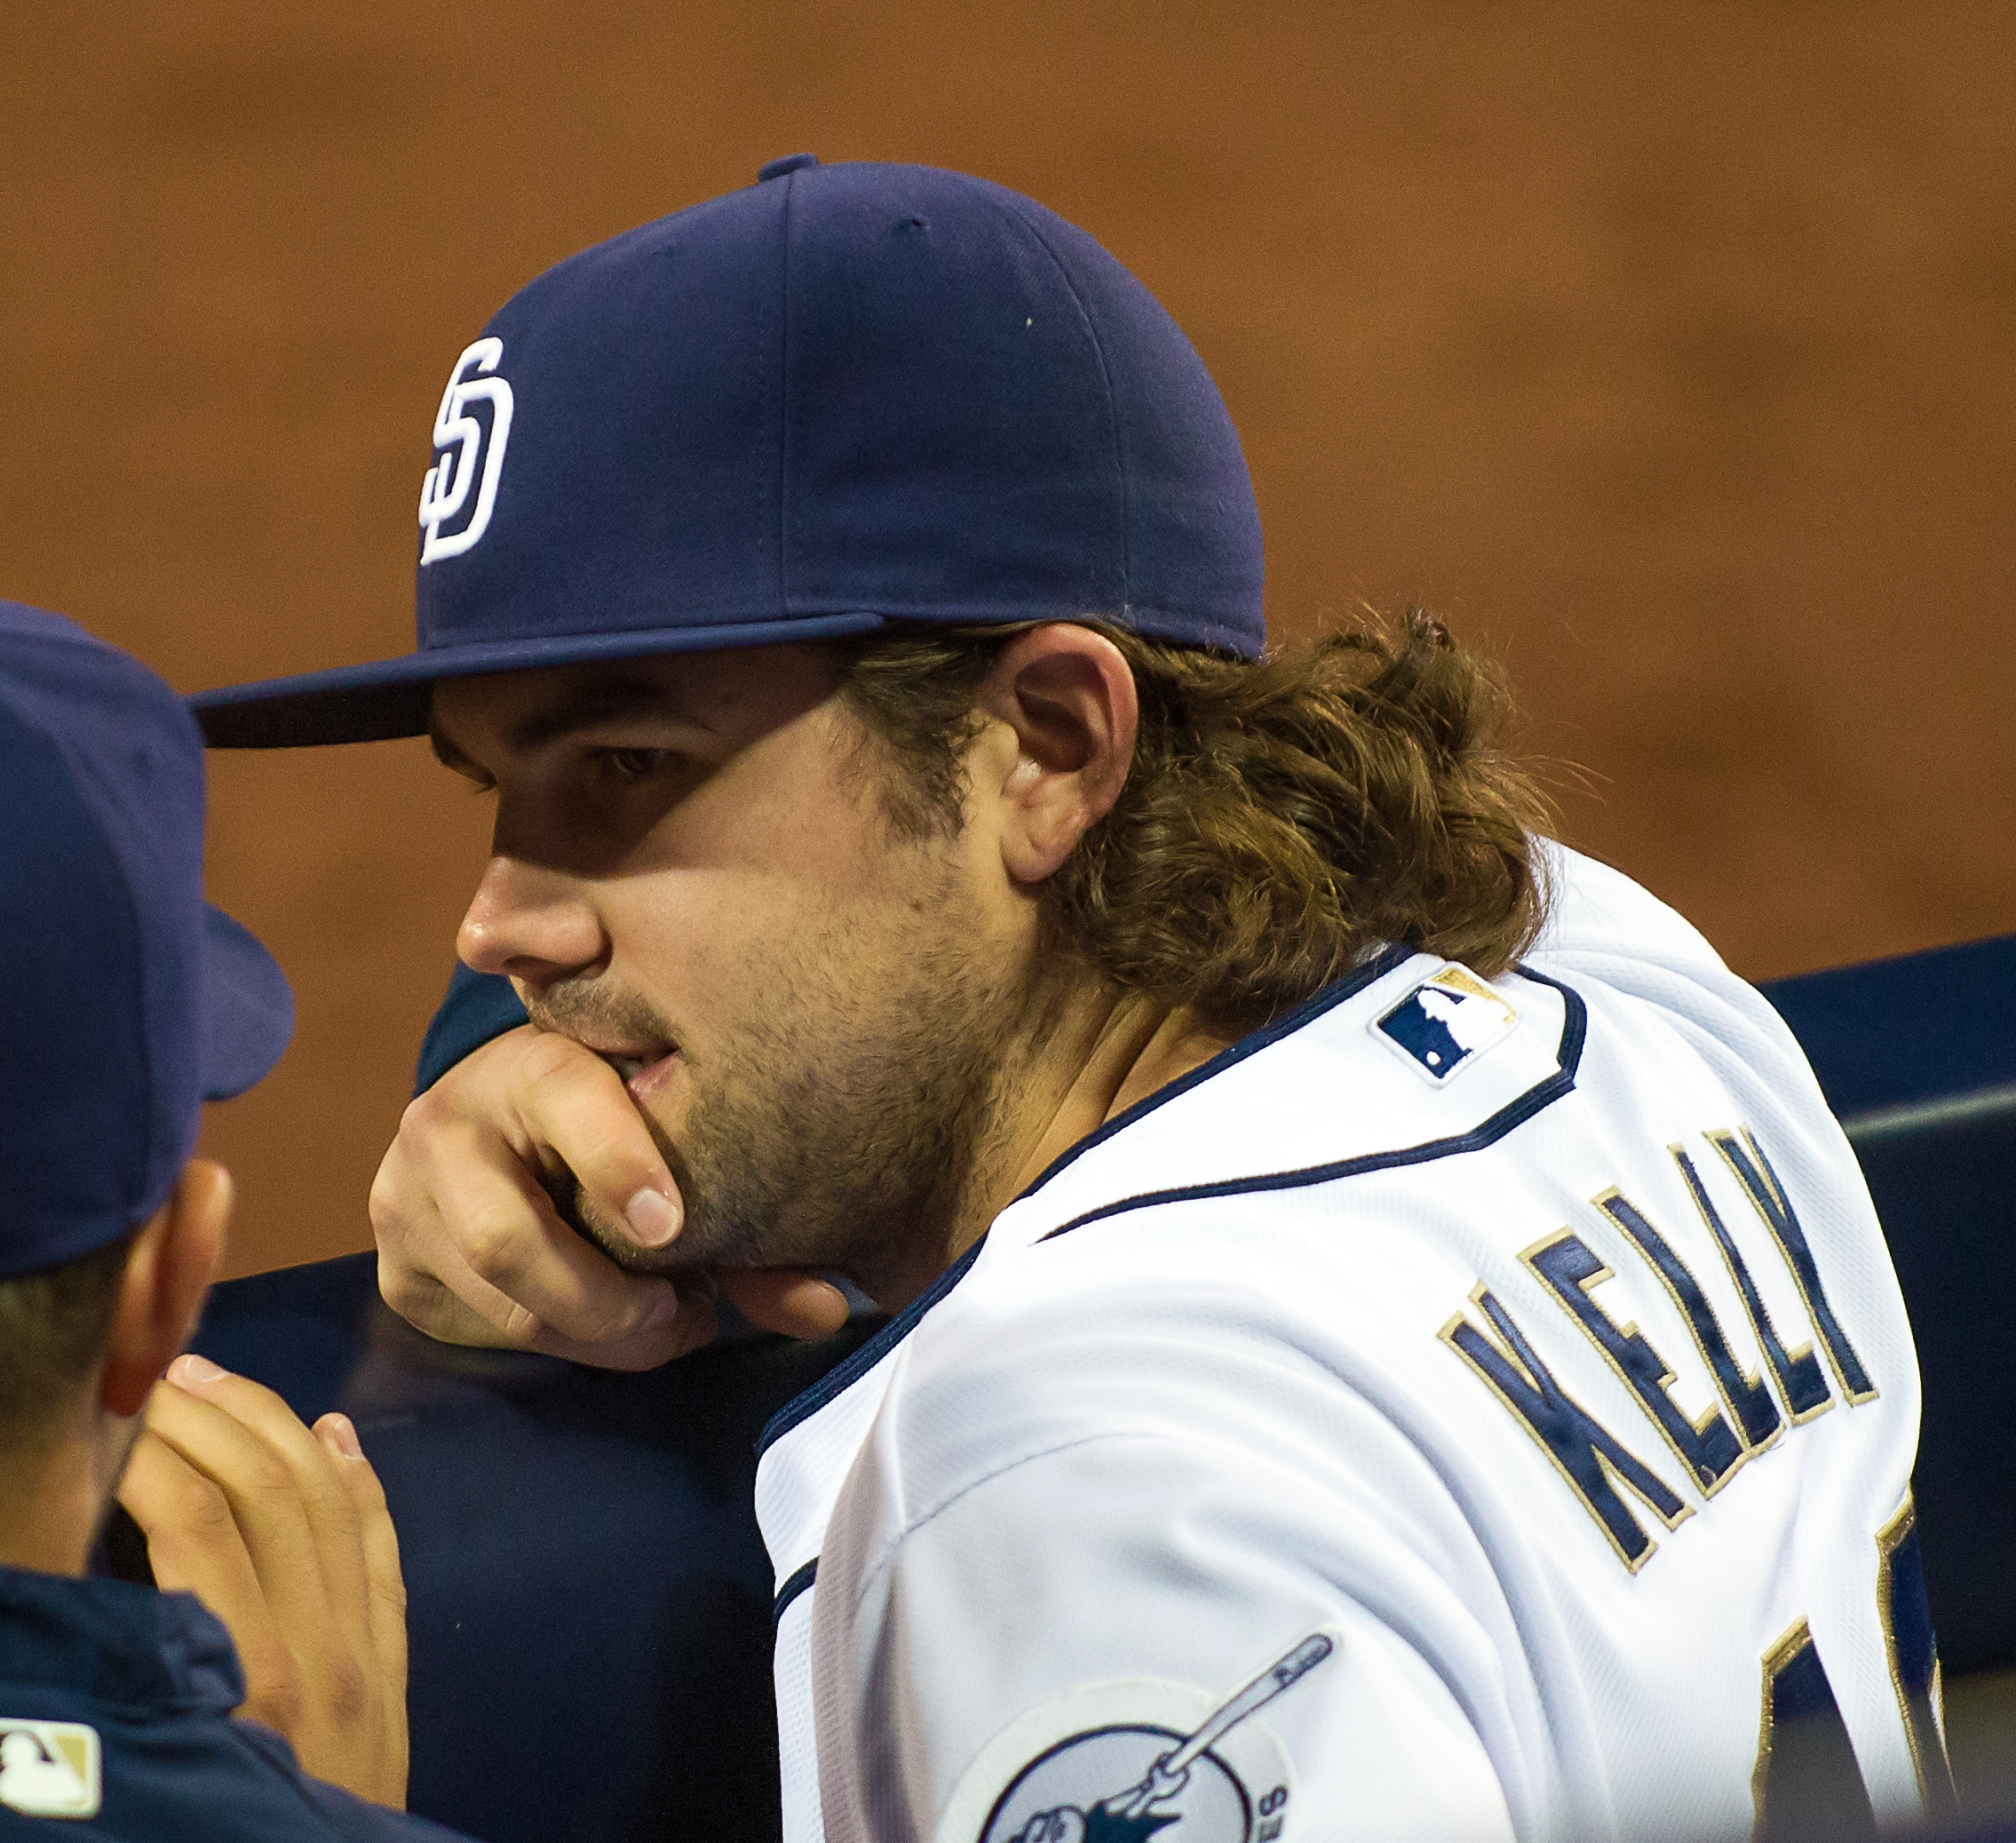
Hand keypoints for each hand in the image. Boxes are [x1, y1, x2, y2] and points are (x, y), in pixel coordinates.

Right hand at [116, 1356, 407, 1807]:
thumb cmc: (221, 1840)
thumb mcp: (164, 1772)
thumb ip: (130, 1666)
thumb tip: (79, 1595)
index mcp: (253, 1678)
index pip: (199, 1522)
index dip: (148, 1453)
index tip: (98, 1415)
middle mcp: (323, 1647)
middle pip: (268, 1490)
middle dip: (207, 1415)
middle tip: (148, 1368)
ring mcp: (370, 1650)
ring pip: (328, 1502)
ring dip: (274, 1425)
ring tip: (214, 1376)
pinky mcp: (396, 1665)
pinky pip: (383, 1549)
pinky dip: (361, 1480)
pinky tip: (334, 1431)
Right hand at [370, 1024, 848, 1368]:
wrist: (509, 1113)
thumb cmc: (621, 1117)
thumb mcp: (671, 1131)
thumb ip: (748, 1218)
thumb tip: (826, 1310)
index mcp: (531, 1061)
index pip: (566, 1102)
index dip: (619, 1165)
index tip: (673, 1227)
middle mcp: (448, 1121)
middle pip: (508, 1241)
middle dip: (607, 1304)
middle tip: (679, 1313)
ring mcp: (406, 1197)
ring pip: (503, 1305)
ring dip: (597, 1336)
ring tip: (660, 1319)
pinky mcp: (397, 1268)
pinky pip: (483, 1334)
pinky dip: (560, 1343)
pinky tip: (601, 1322)